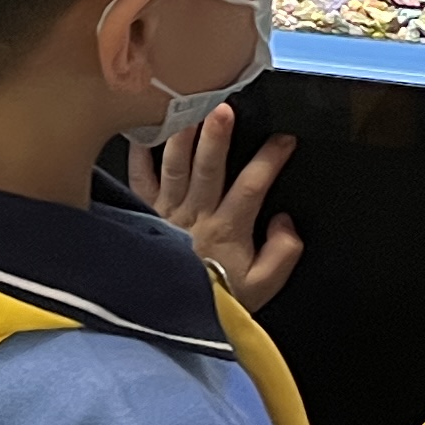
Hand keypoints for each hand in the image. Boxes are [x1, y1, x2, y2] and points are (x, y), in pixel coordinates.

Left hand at [149, 102, 301, 305]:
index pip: (252, 187)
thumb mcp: (263, 285)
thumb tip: (285, 221)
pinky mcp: (142, 213)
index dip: (269, 161)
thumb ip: (283, 252)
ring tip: (188, 109)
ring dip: (182, 137)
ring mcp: (165, 212)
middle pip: (207, 169)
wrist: (173, 315)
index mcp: (227, 230)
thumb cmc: (220, 296)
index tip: (285, 139)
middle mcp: (195, 215)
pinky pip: (138, 179)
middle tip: (223, 109)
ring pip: (174, 167)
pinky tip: (144, 130)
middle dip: (216, 138)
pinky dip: (139, 154)